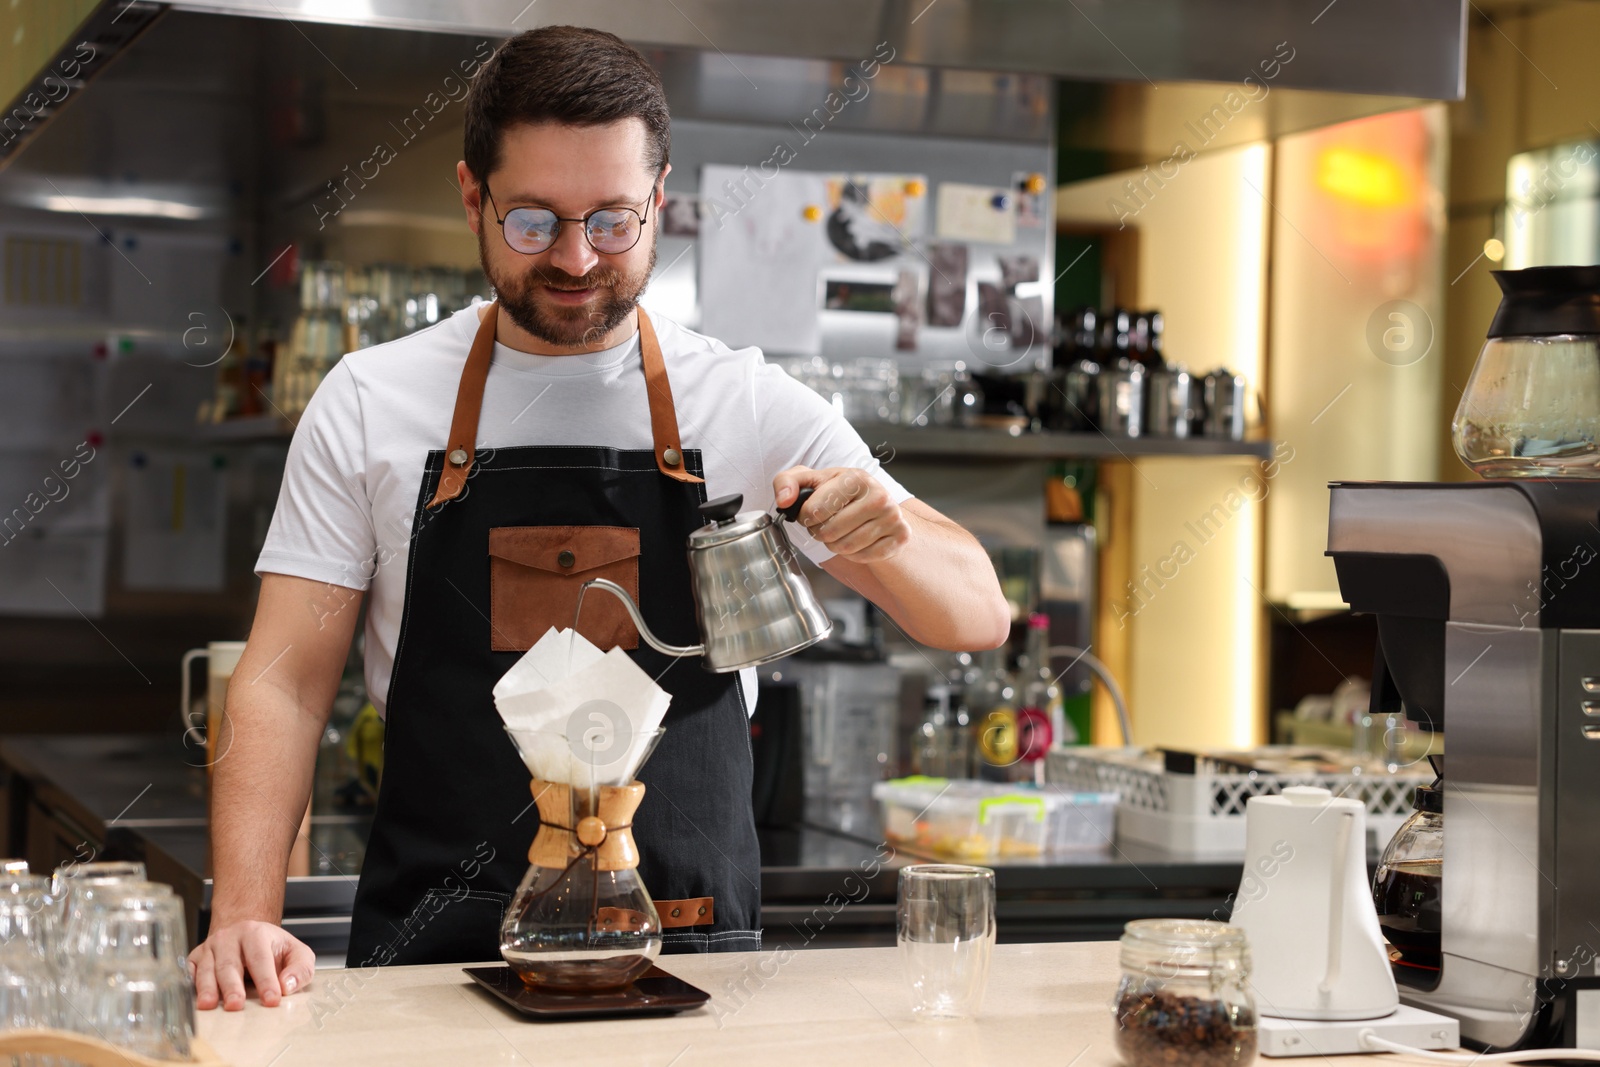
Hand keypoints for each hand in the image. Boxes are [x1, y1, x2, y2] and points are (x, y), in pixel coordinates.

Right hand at [189, 920, 314, 1010]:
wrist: (246, 935)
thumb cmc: (272, 948)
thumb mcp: (296, 953)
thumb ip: (300, 969)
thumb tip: (288, 985)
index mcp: (255, 933)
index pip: (260, 958)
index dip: (266, 980)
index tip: (271, 1000)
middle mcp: (229, 938)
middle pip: (229, 964)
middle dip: (232, 986)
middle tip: (235, 1005)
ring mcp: (209, 948)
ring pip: (207, 969)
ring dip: (207, 988)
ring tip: (209, 1005)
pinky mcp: (195, 958)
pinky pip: (189, 971)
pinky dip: (188, 984)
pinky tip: (190, 996)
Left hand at [773, 466, 910, 563]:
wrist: (875, 504)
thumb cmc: (839, 492)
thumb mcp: (810, 480)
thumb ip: (786, 483)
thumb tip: (784, 500)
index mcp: (856, 478)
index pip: (815, 511)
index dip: (806, 517)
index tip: (812, 513)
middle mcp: (879, 496)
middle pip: (829, 532)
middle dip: (820, 532)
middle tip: (825, 524)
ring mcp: (892, 517)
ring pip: (845, 547)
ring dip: (834, 544)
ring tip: (840, 530)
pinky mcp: (900, 537)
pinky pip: (862, 557)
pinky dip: (852, 553)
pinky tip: (856, 538)